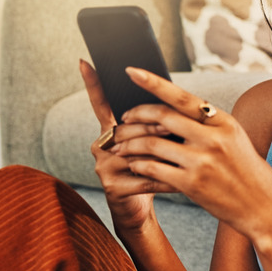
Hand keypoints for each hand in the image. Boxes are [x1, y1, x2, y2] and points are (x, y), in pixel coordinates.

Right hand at [80, 59, 177, 231]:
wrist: (140, 210)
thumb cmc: (153, 170)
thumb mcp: (154, 144)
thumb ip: (157, 123)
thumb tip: (176, 98)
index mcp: (111, 130)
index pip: (101, 103)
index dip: (92, 83)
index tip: (85, 60)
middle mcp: (102, 144)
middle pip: (130, 127)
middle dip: (157, 127)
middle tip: (179, 129)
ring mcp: (104, 165)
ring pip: (138, 150)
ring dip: (164, 151)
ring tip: (186, 153)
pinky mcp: (113, 186)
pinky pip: (145, 176)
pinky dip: (167, 178)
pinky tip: (183, 181)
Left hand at [109, 67, 271, 237]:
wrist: (262, 207)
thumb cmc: (247, 172)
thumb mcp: (235, 139)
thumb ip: (208, 125)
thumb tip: (176, 109)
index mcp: (223, 122)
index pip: (182, 97)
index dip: (154, 82)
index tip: (132, 71)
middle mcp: (213, 138)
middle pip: (162, 117)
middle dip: (135, 115)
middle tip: (122, 120)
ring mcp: (201, 161)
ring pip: (152, 144)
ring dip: (130, 144)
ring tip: (120, 147)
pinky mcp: (191, 184)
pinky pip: (153, 169)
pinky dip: (138, 165)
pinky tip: (134, 165)